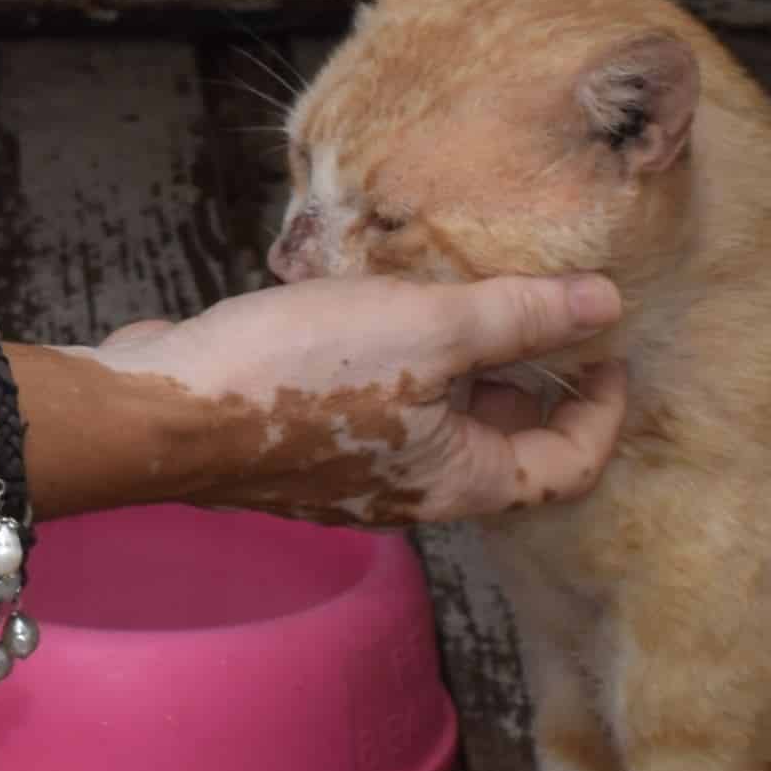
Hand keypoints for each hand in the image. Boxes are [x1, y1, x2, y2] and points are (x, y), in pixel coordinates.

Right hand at [87, 272, 637, 526]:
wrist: (164, 411)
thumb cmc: (301, 376)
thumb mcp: (428, 328)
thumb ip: (519, 316)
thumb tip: (606, 304)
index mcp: (462, 482)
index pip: (568, 464)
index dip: (602, 407)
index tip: (605, 344)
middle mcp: (414, 489)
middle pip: (501, 439)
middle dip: (528, 370)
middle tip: (540, 299)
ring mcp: (354, 468)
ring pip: (434, 413)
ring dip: (457, 355)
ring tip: (458, 282)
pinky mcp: (303, 438)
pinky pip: (376, 398)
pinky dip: (396, 352)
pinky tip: (374, 294)